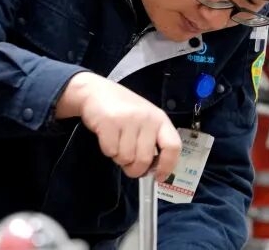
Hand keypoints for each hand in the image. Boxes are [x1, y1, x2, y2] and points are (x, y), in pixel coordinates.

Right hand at [56, 72, 180, 179]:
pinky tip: (107, 137)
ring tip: (116, 142)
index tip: (159, 177)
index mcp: (160, 119)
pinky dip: (107, 150)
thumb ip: (151, 141)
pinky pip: (110, 151)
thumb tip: (152, 170)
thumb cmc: (122, 109)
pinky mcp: (109, 122)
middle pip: (145, 159)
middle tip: (128, 163)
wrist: (95, 91)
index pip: (173, 146)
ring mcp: (128, 119)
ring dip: (118, 157)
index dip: (167, 166)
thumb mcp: (144, 120)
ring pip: (126, 158)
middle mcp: (147, 118)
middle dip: (134, 168)